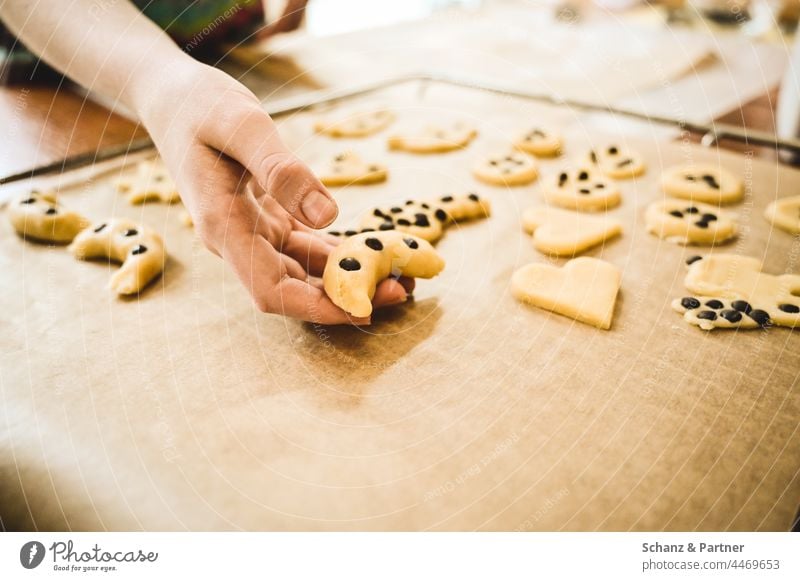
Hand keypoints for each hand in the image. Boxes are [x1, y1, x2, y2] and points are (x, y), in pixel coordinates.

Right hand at [138, 63, 411, 323]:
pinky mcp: (266, 218)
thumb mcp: (242, 125)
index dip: (318, 307)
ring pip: (305, 270)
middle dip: (346, 297)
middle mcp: (238, 240)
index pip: (272, 290)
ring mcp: (252, 232)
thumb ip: (281, 170)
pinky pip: (306, 246)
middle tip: (402, 289)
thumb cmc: (199, 105)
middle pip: (295, 288)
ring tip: (400, 273)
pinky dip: (339, 252)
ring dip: (349, 277)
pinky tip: (373, 250)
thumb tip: (328, 215)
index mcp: (224, 226)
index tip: (365, 309)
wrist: (173, 97)